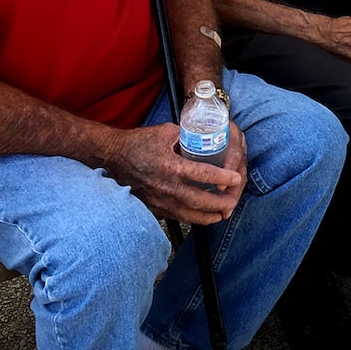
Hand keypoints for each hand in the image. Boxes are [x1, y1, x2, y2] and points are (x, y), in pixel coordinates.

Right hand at [102, 122, 245, 224]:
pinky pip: (177, 216)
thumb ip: (187, 137)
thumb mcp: (166, 132)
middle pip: (200, 201)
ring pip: (189, 214)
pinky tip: (203, 216)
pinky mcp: (153, 207)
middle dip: (220, 203)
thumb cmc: (139, 142)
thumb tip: (205, 138)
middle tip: (233, 202)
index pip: (203, 174)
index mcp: (172, 166)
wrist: (113, 157)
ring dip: (209, 216)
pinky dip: (192, 218)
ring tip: (223, 214)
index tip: (236, 178)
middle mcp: (167, 186)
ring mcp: (159, 200)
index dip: (223, 177)